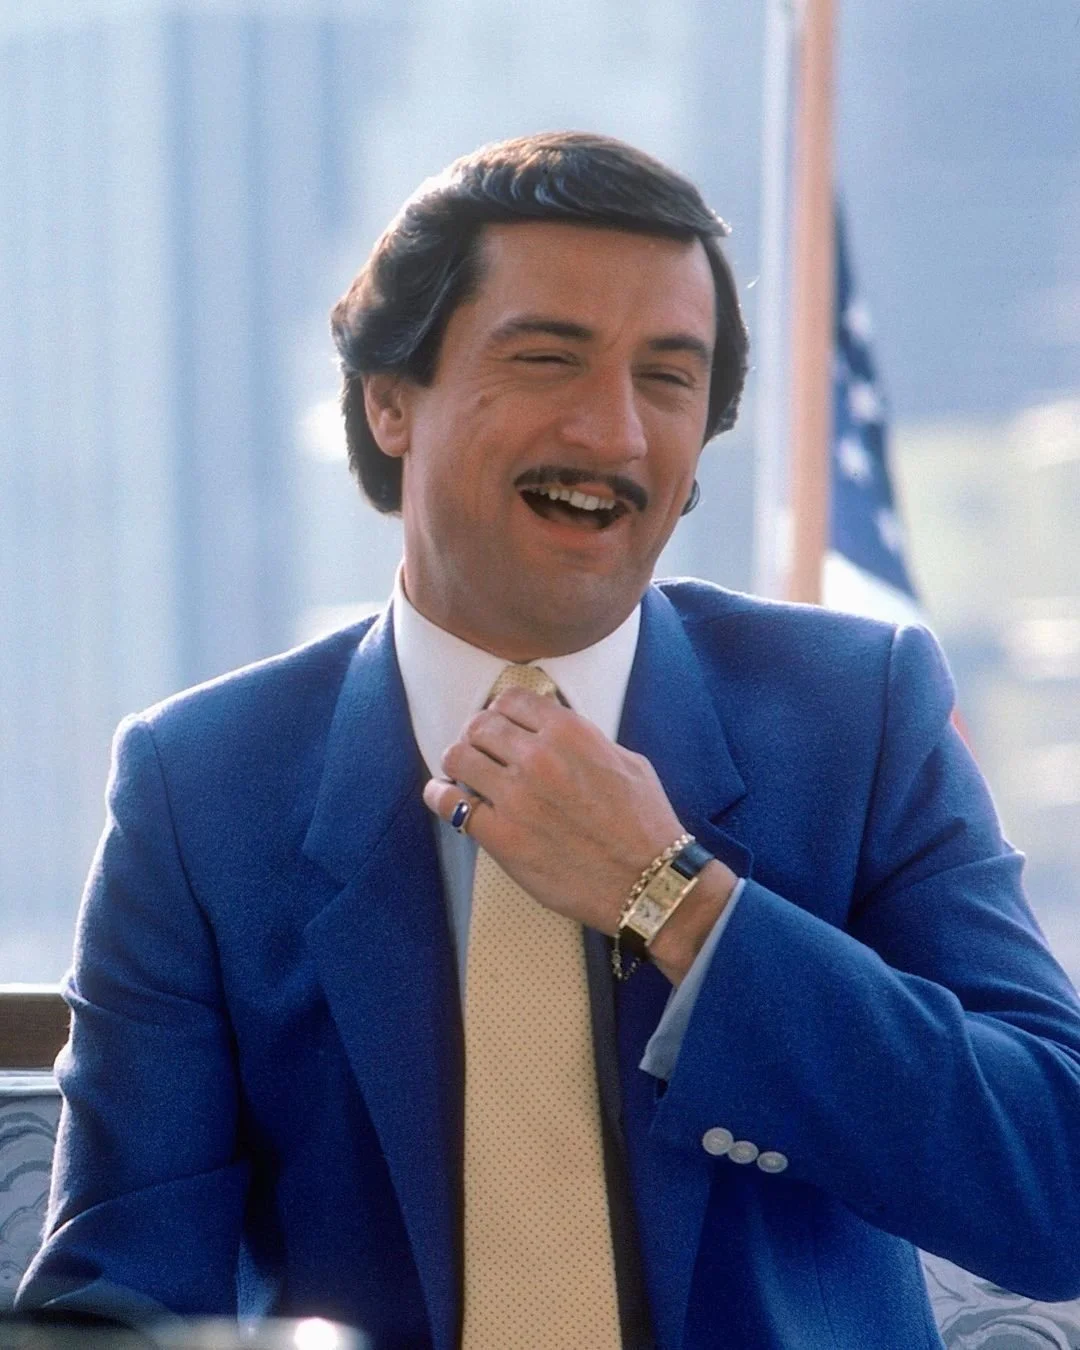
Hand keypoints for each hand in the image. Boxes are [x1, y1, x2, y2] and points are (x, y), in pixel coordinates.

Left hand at [423, 688, 718, 951]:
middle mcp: (538, 757)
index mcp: (569, 732)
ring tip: (465, 774)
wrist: (649, 881)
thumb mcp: (625, 760)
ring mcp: (515, 798)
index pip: (511, 699)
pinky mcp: (501, 837)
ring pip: (457, 756)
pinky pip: (449, 804)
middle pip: (479, 725)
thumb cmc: (644, 822)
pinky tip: (444, 796)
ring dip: (458, 762)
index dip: (503, 711)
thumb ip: (583, 739)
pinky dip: (440, 796)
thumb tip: (549, 730)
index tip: (501, 724)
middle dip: (477, 735)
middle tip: (481, 750)